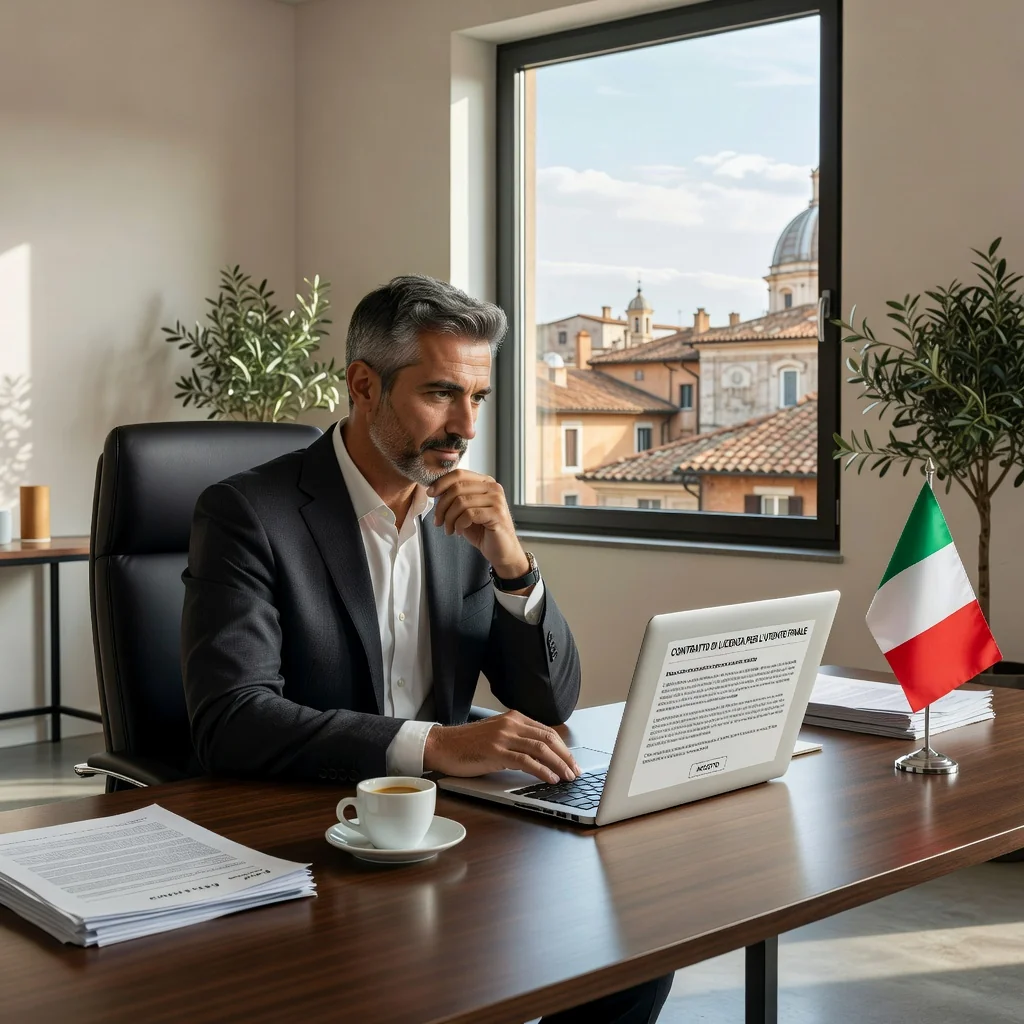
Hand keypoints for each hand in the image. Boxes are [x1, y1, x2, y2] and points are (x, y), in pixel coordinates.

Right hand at [423, 710, 581, 783]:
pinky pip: (525, 760)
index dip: (563, 748)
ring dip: (558, 764)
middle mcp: (511, 724)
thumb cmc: (467, 744)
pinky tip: (550, 778)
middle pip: (548, 738)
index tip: (572, 761)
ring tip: (567, 777)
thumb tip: (542, 755)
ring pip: (540, 748)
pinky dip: (541, 770)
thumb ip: (517, 739)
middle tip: (575, 771)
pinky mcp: (495, 751)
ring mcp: (503, 736)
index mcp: (513, 718)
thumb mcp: (496, 735)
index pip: (547, 731)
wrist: (443, 745)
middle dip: (566, 757)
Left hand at [426, 471, 528, 579]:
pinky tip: (459, 532)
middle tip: (438, 521)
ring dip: (449, 518)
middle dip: (442, 506)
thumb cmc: (483, 531)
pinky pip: (469, 514)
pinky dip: (459, 524)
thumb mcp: (465, 511)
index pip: (459, 474)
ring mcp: (497, 500)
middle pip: (457, 488)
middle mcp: (493, 488)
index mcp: (485, 482)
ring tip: (449, 529)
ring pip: (461, 502)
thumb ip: (454, 498)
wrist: (502, 551)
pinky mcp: (497, 514)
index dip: (441, 483)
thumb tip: (434, 490)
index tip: (430, 494)